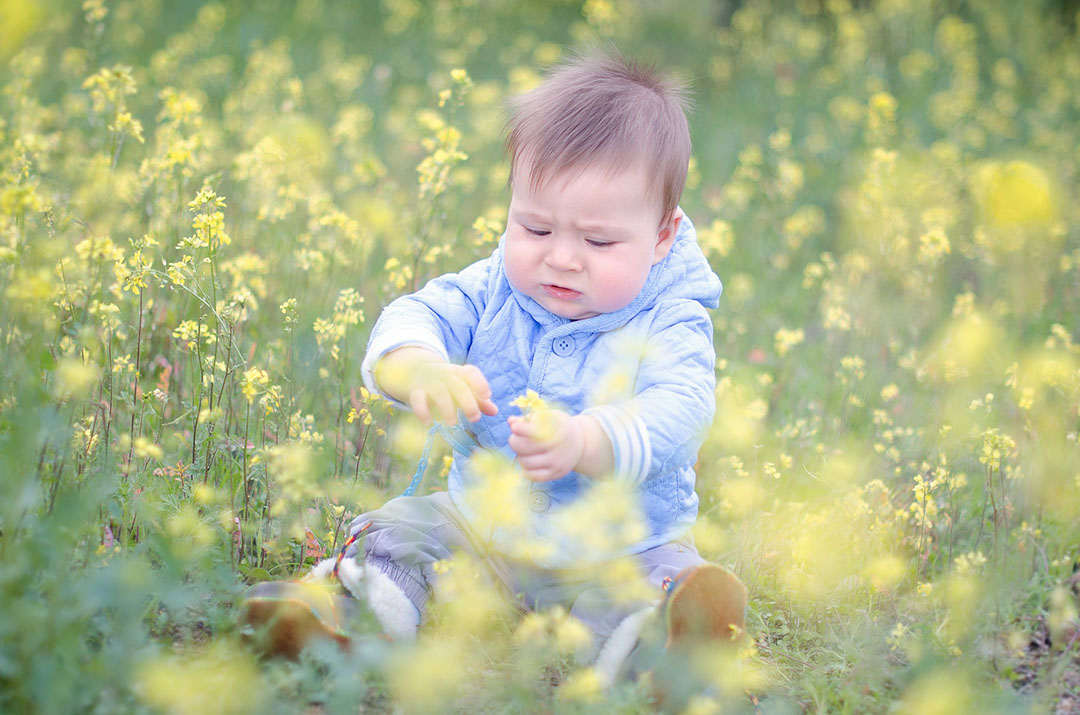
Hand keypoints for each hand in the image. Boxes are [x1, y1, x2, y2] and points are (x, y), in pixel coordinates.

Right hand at [374, 347, 497, 425]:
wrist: (416, 370)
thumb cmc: (447, 383)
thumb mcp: (463, 387)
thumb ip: (478, 399)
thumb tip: (495, 411)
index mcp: (459, 372)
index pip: (470, 372)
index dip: (480, 383)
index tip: (487, 396)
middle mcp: (445, 375)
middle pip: (457, 385)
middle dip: (467, 401)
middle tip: (474, 418)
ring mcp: (429, 382)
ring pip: (439, 392)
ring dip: (447, 407)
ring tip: (453, 423)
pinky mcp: (415, 391)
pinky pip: (417, 400)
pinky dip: (422, 411)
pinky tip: (428, 422)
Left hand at [507, 409, 584, 481]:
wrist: (581, 442)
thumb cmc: (559, 426)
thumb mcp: (548, 417)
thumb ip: (528, 419)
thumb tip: (510, 421)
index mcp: (555, 429)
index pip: (531, 430)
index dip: (518, 428)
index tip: (514, 427)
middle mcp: (557, 447)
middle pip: (524, 447)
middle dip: (514, 442)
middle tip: (515, 439)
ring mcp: (556, 462)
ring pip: (526, 463)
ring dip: (520, 456)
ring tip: (524, 451)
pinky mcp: (556, 473)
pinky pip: (534, 477)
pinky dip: (526, 470)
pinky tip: (528, 462)